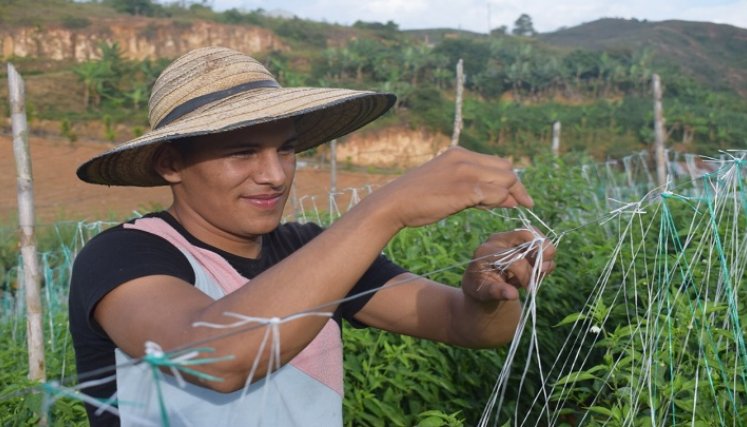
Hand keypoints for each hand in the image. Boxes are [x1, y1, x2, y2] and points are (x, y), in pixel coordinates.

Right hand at [371, 147, 533, 228]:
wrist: (393, 204)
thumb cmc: (417, 199)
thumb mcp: (446, 184)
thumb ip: (472, 187)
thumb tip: (502, 196)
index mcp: (459, 154)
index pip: (497, 162)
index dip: (510, 179)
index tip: (516, 195)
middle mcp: (464, 158)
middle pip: (506, 168)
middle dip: (517, 187)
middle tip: (521, 204)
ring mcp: (465, 172)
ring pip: (505, 179)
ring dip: (509, 195)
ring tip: (506, 208)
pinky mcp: (464, 189)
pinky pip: (495, 193)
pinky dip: (501, 202)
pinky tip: (498, 208)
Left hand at [462, 229, 555, 301]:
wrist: (480, 280)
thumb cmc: (480, 286)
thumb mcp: (483, 292)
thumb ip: (497, 292)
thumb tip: (512, 295)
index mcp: (487, 251)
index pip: (513, 257)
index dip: (525, 273)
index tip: (528, 287)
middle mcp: (499, 240)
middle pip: (528, 235)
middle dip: (540, 255)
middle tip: (540, 272)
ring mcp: (511, 237)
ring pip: (538, 237)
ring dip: (544, 257)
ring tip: (536, 273)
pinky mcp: (522, 240)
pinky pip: (542, 243)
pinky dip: (545, 258)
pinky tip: (536, 270)